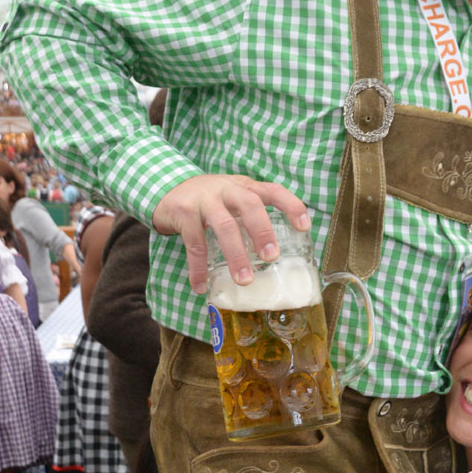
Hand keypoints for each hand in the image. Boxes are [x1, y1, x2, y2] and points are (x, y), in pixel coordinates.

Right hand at [152, 175, 309, 292]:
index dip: (291, 206)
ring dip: (236, 254)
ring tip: (245, 279)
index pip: (273, 190)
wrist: (167, 189)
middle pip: (250, 205)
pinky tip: (201, 285)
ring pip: (224, 225)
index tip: (304, 227)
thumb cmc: (209, 200)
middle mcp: (227, 189)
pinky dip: (198, 266)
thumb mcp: (232, 199)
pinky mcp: (184, 211)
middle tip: (272, 257)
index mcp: (244, 187)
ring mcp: (204, 199)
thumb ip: (250, 217)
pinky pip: (194, 242)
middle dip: (263, 231)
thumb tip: (273, 255)